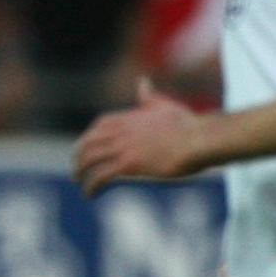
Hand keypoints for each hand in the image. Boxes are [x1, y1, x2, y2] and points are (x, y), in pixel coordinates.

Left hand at [73, 79, 206, 193]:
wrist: (199, 139)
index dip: (90, 136)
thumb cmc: (188, 124)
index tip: (88, 146)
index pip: (100, 125)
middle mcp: (122, 131)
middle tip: (76, 166)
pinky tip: (89, 194)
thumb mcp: (165, 105)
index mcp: (130, 117)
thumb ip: (149, 97)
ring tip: (78, 180)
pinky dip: (91, 185)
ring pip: (89, 159)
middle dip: (78, 154)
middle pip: (89, 142)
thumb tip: (142, 82)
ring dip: (79, 171)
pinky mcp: (129, 165)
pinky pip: (101, 176)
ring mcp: (124, 147)